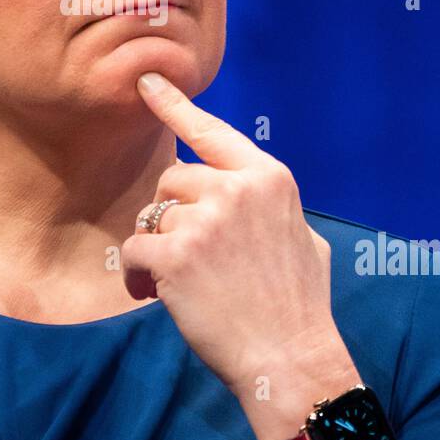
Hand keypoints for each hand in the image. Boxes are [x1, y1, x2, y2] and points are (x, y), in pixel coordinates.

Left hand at [121, 72, 342, 400]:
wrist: (290, 359)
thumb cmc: (299, 306)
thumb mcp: (304, 238)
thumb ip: (268, 206)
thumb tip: (245, 194)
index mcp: (268, 178)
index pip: (212, 132)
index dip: (174, 105)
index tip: (145, 80)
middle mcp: (237, 189)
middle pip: (173, 178)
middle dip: (173, 214)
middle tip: (190, 258)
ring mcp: (205, 220)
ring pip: (152, 217)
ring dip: (157, 249)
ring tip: (180, 285)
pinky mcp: (176, 255)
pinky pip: (135, 251)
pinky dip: (138, 276)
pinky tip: (158, 297)